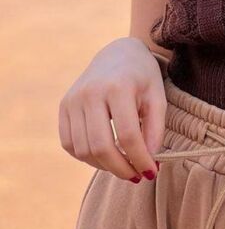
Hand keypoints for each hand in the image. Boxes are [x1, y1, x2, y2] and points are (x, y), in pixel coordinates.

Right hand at [58, 37, 166, 181]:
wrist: (118, 52)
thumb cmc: (142, 77)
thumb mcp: (157, 97)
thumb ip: (155, 130)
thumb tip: (149, 163)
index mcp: (118, 87)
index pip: (127, 136)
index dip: (140, 159)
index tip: (152, 172)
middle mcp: (91, 92)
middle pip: (101, 146)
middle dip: (121, 169)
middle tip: (136, 176)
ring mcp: (73, 99)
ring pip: (83, 150)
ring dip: (104, 166)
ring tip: (123, 166)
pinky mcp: (64, 106)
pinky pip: (70, 143)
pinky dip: (87, 156)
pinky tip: (105, 155)